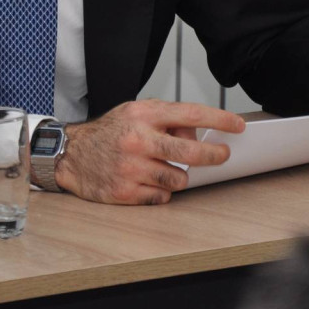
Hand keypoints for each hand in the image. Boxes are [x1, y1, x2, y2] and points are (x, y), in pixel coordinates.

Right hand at [54, 100, 245, 204]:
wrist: (71, 155)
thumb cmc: (109, 132)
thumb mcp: (136, 112)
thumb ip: (166, 118)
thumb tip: (198, 133)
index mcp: (143, 115)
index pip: (190, 114)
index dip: (219, 120)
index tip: (237, 126)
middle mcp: (138, 140)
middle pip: (190, 151)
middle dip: (214, 154)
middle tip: (222, 155)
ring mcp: (131, 168)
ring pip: (179, 178)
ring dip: (180, 175)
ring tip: (164, 167)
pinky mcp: (125, 192)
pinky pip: (162, 196)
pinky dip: (161, 191)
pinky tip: (148, 181)